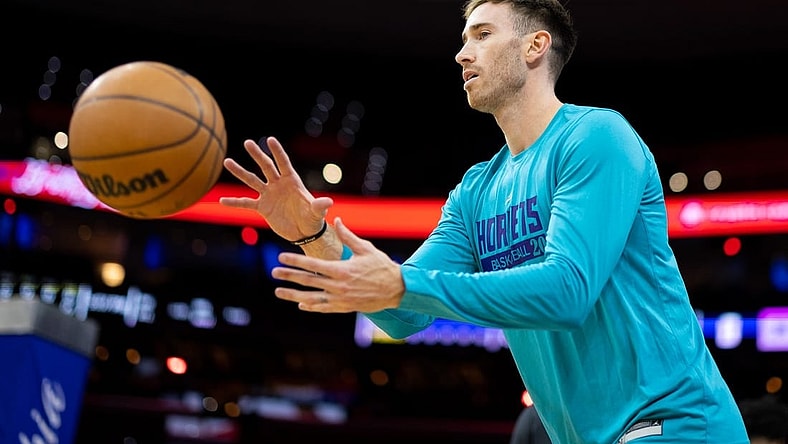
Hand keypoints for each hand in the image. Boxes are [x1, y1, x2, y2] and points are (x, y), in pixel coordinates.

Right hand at [219, 137, 331, 241]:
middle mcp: (278, 184)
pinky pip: (246, 203)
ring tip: (227, 161)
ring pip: (252, 180)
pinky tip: (222, 200)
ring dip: (240, 172)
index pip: (284, 163)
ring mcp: (269, 195)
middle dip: (257, 155)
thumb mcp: (316, 212)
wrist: (304, 232)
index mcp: (292, 181)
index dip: (278, 152)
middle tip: (247, 142)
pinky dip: (234, 202)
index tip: (270, 140)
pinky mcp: (263, 207)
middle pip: (266, 166)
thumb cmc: (313, 219)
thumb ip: (320, 206)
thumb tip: (328, 202)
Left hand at [271, 217, 404, 312]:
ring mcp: (341, 299)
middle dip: (289, 276)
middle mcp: (338, 286)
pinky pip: (324, 308)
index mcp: (342, 270)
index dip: (296, 260)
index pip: (313, 264)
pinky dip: (311, 307)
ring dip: (293, 295)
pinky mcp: (345, 308)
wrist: (396, 290)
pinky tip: (300, 304)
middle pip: (308, 281)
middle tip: (274, 272)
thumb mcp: (365, 249)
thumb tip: (336, 220)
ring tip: (279, 292)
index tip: (281, 256)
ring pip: (312, 298)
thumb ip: (348, 236)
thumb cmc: (381, 266)